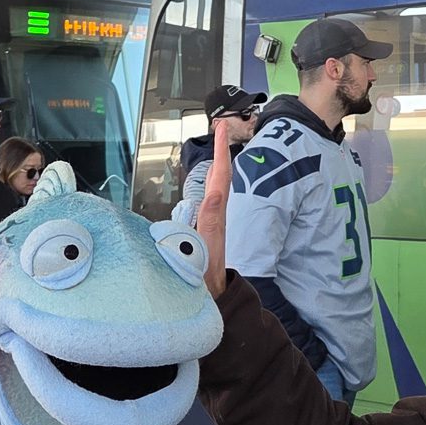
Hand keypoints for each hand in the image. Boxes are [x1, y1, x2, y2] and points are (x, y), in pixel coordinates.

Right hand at [198, 142, 229, 296]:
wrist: (211, 298)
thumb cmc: (204, 277)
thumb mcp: (206, 245)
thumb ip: (210, 220)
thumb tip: (216, 194)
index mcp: (215, 216)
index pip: (219, 179)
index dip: (220, 153)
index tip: (220, 129)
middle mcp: (216, 216)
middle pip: (220, 177)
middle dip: (220, 151)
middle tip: (220, 126)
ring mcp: (213, 222)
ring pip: (217, 187)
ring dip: (216, 164)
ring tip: (216, 144)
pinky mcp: (208, 229)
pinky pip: (211, 199)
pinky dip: (210, 183)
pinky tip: (208, 180)